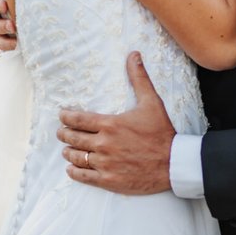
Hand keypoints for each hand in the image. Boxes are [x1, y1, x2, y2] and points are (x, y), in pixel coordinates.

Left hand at [59, 52, 174, 194]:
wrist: (173, 164)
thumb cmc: (161, 132)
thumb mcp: (151, 102)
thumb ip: (139, 78)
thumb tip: (133, 55)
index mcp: (110, 124)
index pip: (76, 119)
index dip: (65, 117)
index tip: (62, 115)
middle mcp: (103, 144)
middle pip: (72, 138)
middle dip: (64, 134)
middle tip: (62, 132)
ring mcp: (105, 163)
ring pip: (75, 157)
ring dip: (68, 152)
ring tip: (67, 149)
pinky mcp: (108, 179)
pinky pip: (83, 176)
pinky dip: (74, 172)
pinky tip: (72, 169)